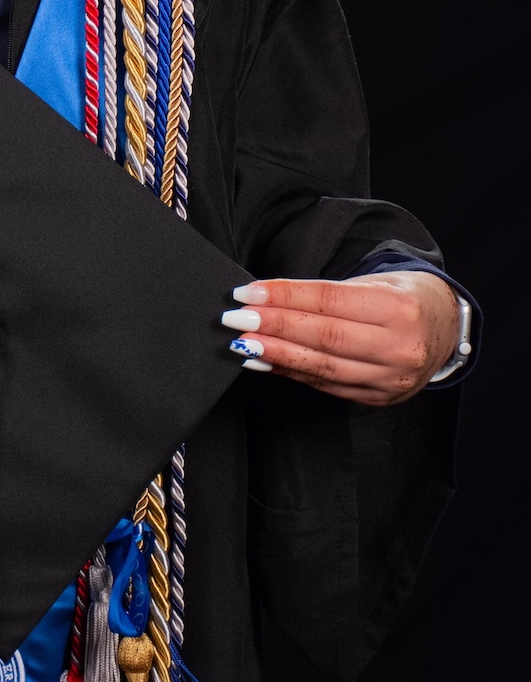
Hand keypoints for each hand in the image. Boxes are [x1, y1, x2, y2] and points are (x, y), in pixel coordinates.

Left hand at [221, 272, 460, 404]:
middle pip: (324, 336)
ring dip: (277, 355)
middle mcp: (399, 347)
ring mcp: (391, 378)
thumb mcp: (373, 282)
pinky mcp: (380, 398)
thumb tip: (268, 300)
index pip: (329, 301)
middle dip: (274, 327)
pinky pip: (328, 385)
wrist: (445, 328)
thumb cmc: (401, 296)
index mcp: (399, 309)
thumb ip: (327, 294)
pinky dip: (293, 373)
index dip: (285, 297)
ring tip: (243, 344)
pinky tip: (267, 363)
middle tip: (236, 319)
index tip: (248, 293)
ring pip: (324, 366)